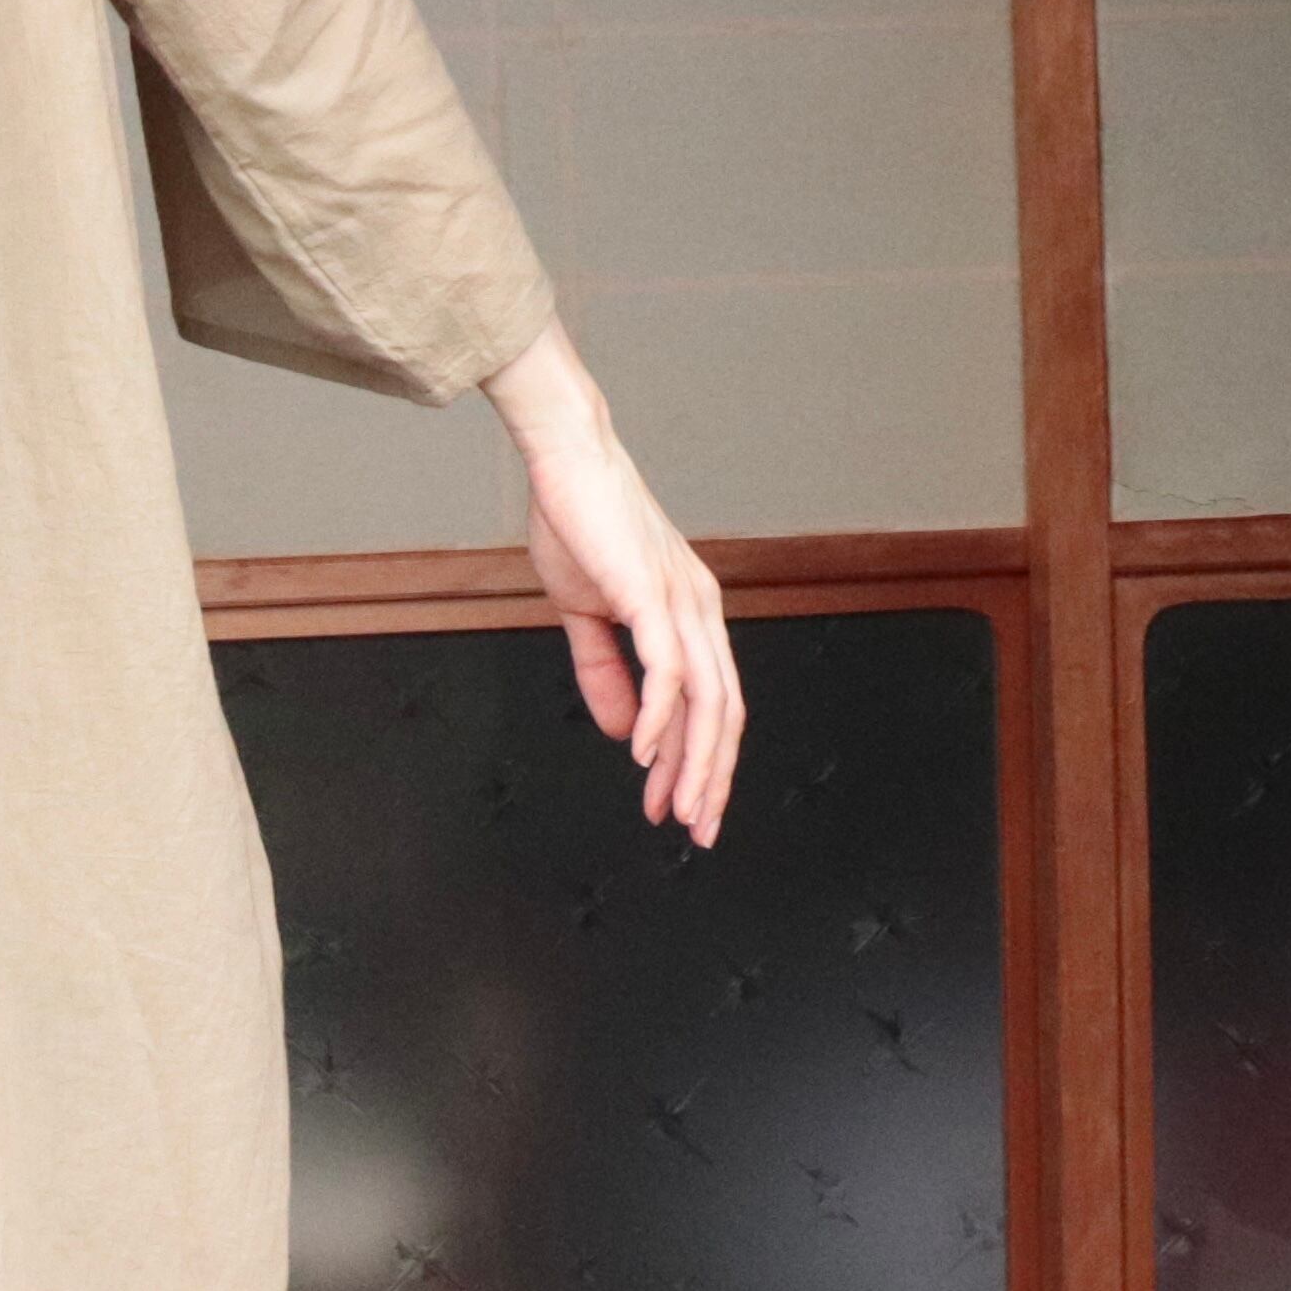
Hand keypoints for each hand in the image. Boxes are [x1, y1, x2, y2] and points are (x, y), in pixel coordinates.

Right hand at [480, 319, 741, 849]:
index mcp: (691, 616)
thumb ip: (603, 672)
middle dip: (711, 779)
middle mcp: (700, 613)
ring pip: (705, 702)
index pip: (710, 705)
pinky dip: (657, 718)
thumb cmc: (577, 522)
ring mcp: (681, 604)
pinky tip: (639, 754)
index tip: (677, 806)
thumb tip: (617, 731)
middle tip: (698, 830)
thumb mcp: (587, 611)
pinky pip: (666, 670)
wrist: (566, 460)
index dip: (697, 761)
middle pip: (723, 713)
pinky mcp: (652, 595)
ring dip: (692, 762)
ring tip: (677, 807)